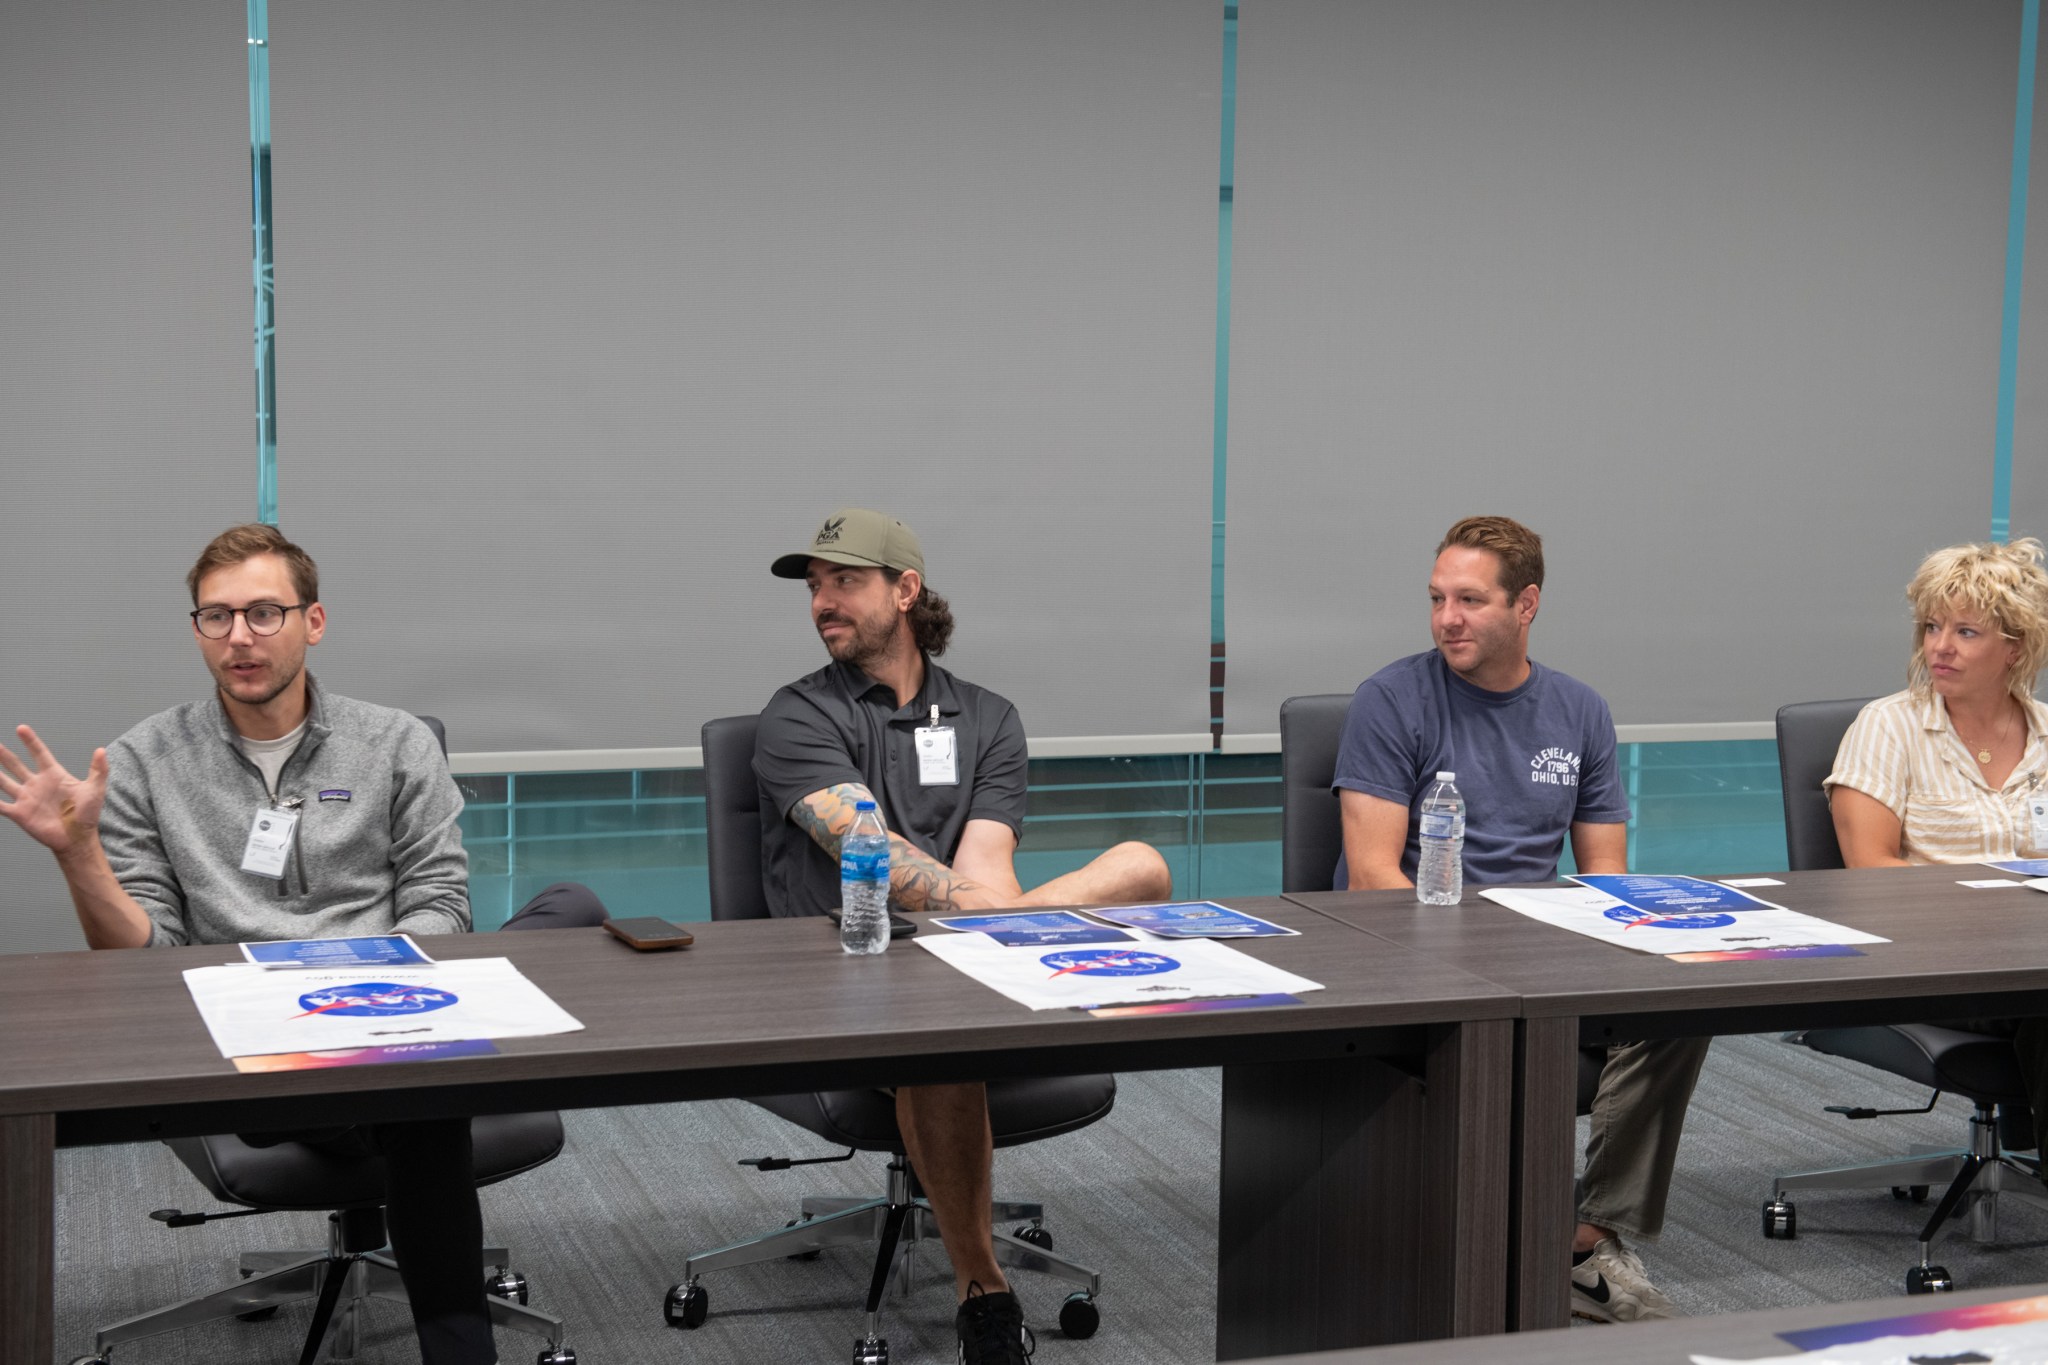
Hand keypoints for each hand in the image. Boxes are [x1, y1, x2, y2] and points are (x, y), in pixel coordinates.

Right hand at [0, 724, 108, 856]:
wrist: (78, 838)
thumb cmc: (87, 815)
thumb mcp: (95, 790)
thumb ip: (99, 770)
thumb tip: (101, 750)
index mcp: (54, 775)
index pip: (39, 754)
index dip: (30, 741)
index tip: (21, 728)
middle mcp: (37, 784)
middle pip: (16, 765)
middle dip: (4, 754)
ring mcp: (27, 798)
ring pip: (4, 781)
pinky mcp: (20, 813)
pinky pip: (0, 805)